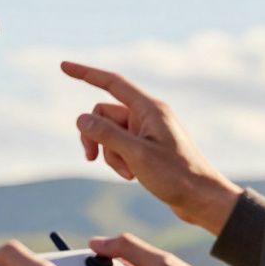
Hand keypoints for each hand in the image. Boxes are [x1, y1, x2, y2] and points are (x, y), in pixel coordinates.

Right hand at [61, 61, 242, 234]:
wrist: (201, 199)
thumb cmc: (176, 176)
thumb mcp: (137, 155)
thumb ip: (107, 135)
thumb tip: (81, 119)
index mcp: (149, 109)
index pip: (111, 83)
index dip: (85, 73)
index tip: (63, 66)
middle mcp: (147, 115)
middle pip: (103, 114)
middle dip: (94, 136)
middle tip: (90, 158)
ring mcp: (146, 131)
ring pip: (108, 133)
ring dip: (108, 154)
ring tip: (126, 173)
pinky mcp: (145, 146)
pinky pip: (118, 146)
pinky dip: (117, 160)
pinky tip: (132, 176)